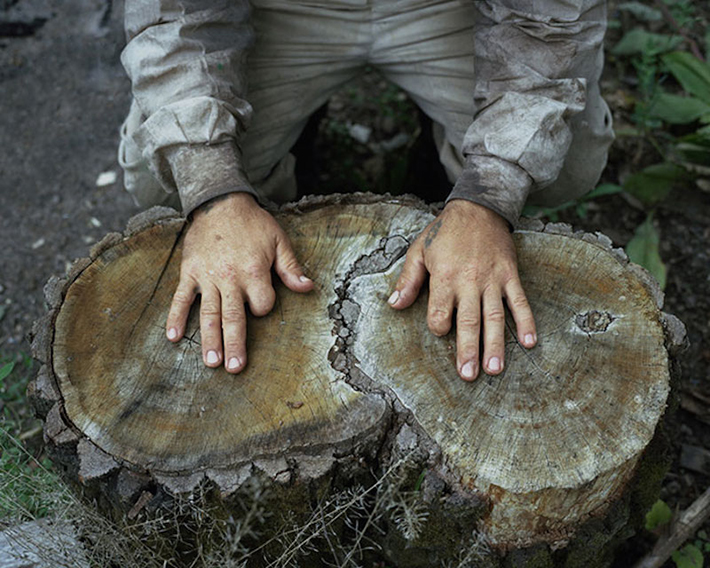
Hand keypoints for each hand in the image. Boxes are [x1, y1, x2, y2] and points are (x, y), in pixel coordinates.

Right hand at [165, 192, 313, 372]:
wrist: (220, 201)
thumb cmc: (253, 223)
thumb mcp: (279, 241)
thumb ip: (291, 268)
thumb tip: (308, 287)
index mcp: (253, 271)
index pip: (262, 303)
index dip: (264, 307)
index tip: (262, 305)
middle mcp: (229, 277)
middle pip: (233, 317)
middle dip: (234, 344)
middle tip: (233, 368)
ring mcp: (207, 276)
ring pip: (208, 313)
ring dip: (209, 339)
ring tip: (210, 362)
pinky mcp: (189, 272)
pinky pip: (181, 297)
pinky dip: (176, 317)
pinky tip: (173, 337)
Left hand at [388, 200, 535, 380]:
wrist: (479, 207)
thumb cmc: (445, 232)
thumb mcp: (419, 251)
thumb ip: (408, 280)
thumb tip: (395, 306)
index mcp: (445, 277)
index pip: (441, 313)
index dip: (439, 327)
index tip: (441, 332)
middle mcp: (469, 282)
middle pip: (469, 322)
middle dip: (468, 350)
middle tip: (469, 375)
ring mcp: (492, 280)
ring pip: (495, 317)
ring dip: (496, 344)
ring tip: (495, 369)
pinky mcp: (510, 275)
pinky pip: (519, 302)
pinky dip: (526, 322)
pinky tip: (530, 342)